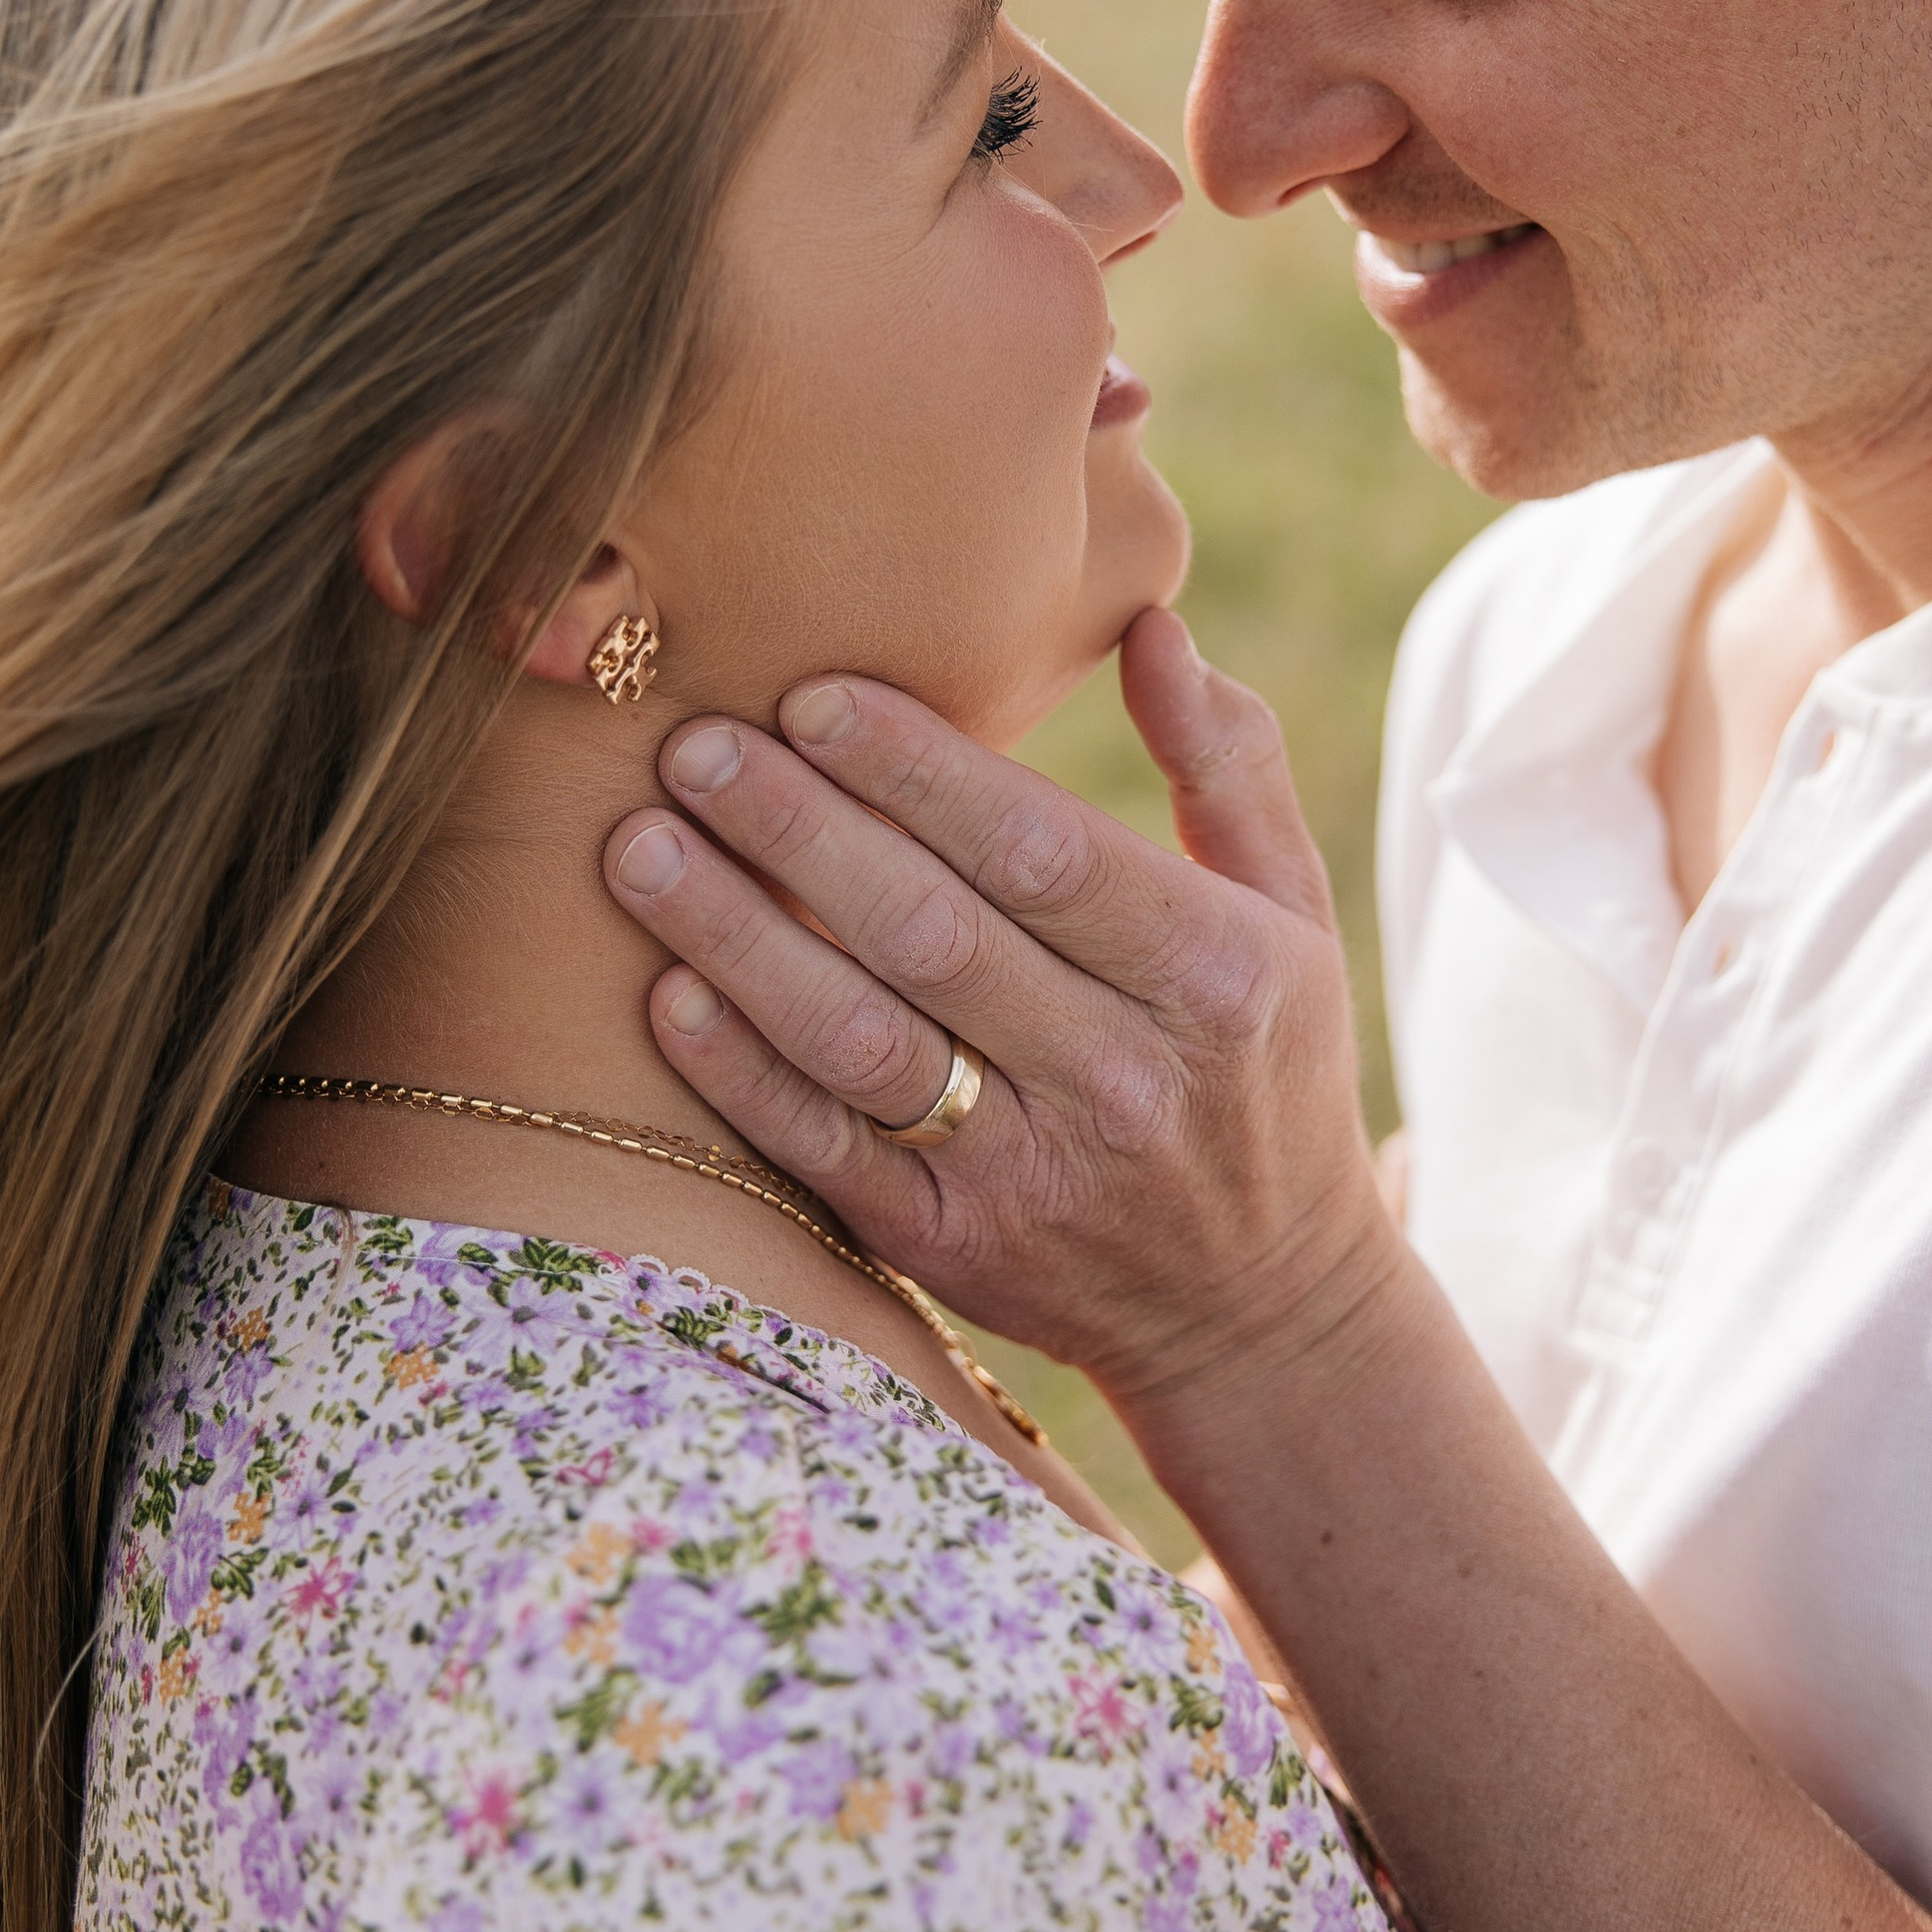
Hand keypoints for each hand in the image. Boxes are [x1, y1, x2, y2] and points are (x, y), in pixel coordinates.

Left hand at [602, 610, 1405, 1412]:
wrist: (1260, 1308)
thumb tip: (1152, 624)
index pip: (1043, 852)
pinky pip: (823, 1150)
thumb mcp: (1291, 912)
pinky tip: (663, 987)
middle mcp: (1124, 1078)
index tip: (813, 697)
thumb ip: (1228, 762)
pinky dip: (739, 1071)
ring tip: (639, 845)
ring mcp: (1033, 1175)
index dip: (919, 772)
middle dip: (797, 830)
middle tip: (692, 745)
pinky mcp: (952, 1249)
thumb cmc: (1262, 1067)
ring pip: (858, 1040)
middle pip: (932, 933)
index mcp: (1214, 975)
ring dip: (737, 938)